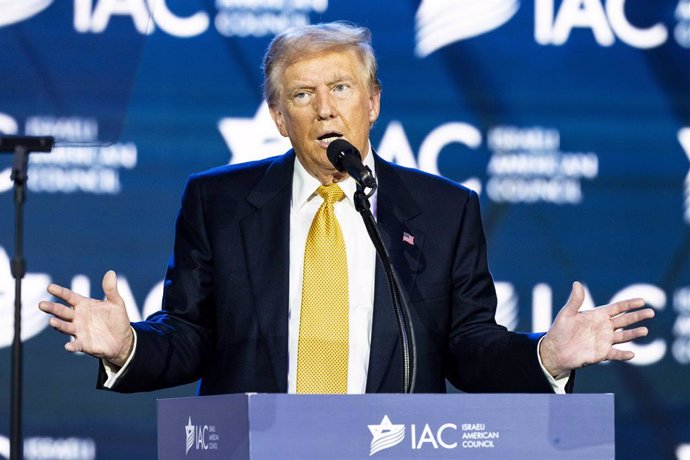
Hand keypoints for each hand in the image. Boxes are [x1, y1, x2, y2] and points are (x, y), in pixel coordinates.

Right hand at [38, 270, 133, 367]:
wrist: (123, 339)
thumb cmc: (117, 319)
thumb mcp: (116, 303)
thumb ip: (110, 289)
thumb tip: (111, 272)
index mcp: (84, 305)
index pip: (69, 297)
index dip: (60, 292)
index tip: (49, 287)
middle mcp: (78, 317)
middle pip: (62, 311)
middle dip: (52, 308)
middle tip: (42, 304)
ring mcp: (79, 331)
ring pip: (65, 327)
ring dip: (58, 324)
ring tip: (52, 321)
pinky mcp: (84, 344)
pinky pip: (76, 345)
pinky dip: (72, 346)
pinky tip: (68, 346)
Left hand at [540, 281, 654, 377]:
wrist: (555, 351)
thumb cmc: (560, 331)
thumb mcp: (566, 314)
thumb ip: (575, 301)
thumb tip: (577, 283)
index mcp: (597, 315)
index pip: (617, 308)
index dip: (629, 304)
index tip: (642, 301)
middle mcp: (604, 327)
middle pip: (624, 320)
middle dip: (637, 316)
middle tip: (651, 312)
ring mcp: (604, 340)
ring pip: (623, 336)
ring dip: (634, 334)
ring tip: (645, 330)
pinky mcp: (602, 354)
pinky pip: (615, 354)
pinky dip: (623, 354)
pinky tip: (631, 354)